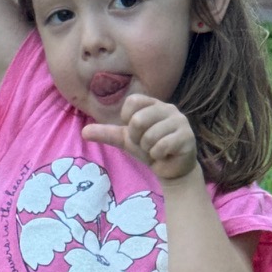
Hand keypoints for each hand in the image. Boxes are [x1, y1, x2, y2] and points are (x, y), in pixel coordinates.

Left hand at [82, 93, 199, 179]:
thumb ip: (106, 133)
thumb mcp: (125, 140)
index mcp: (153, 104)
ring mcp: (180, 121)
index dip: (127, 121)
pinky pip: (161, 146)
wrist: (170, 169)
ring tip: (156, 150)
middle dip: (137, 139)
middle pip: (138, 120)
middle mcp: (169, 108)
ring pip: (149, 136)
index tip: (135, 131)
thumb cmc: (149, 149)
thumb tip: (83, 132)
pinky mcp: (187, 137)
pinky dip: (157, 156)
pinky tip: (164, 155)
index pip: (132, 102)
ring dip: (148, 149)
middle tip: (146, 144)